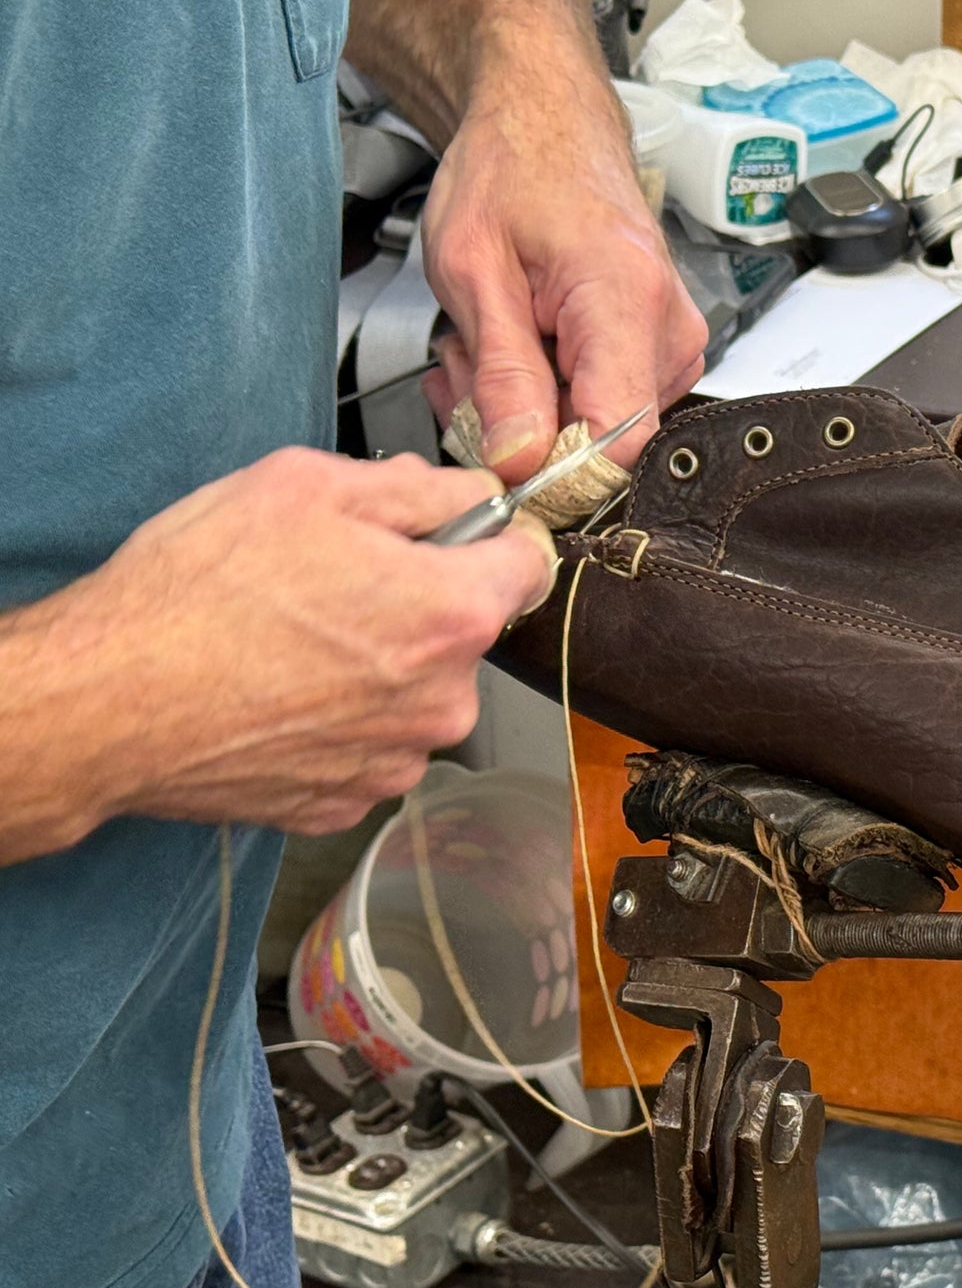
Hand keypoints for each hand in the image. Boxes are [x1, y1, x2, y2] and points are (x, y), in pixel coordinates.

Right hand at [65, 449, 554, 839]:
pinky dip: (337, 721)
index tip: (457, 532)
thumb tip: (469, 494)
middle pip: (464, 632)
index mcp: (451, 614)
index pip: (529, 564)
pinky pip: (368, 746)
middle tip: (331, 585)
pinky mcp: (347, 802)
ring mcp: (396, 760)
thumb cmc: (197, 591)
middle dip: (416, 603)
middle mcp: (444, 699)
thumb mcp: (307, 486)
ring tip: (292, 645)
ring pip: (415, 694)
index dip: (493, 537)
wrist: (107, 703)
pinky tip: (278, 695)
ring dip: (376, 667)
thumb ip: (416, 489)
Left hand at [420, 47, 706, 481]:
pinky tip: (514, 348)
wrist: (545, 124)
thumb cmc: (513, 171)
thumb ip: (501, 374)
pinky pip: (599, 405)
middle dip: (517, 425)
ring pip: (592, 430)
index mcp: (625, 300)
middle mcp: (667, 328)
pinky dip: (543, 391)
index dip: (551, 469)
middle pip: (599, 441)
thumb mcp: (474, 270)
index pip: (618, 440)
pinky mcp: (660, 350)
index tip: (495, 454)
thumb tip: (520, 460)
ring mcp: (671, 342)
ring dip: (522, 407)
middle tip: (463, 368)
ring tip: (485, 344)